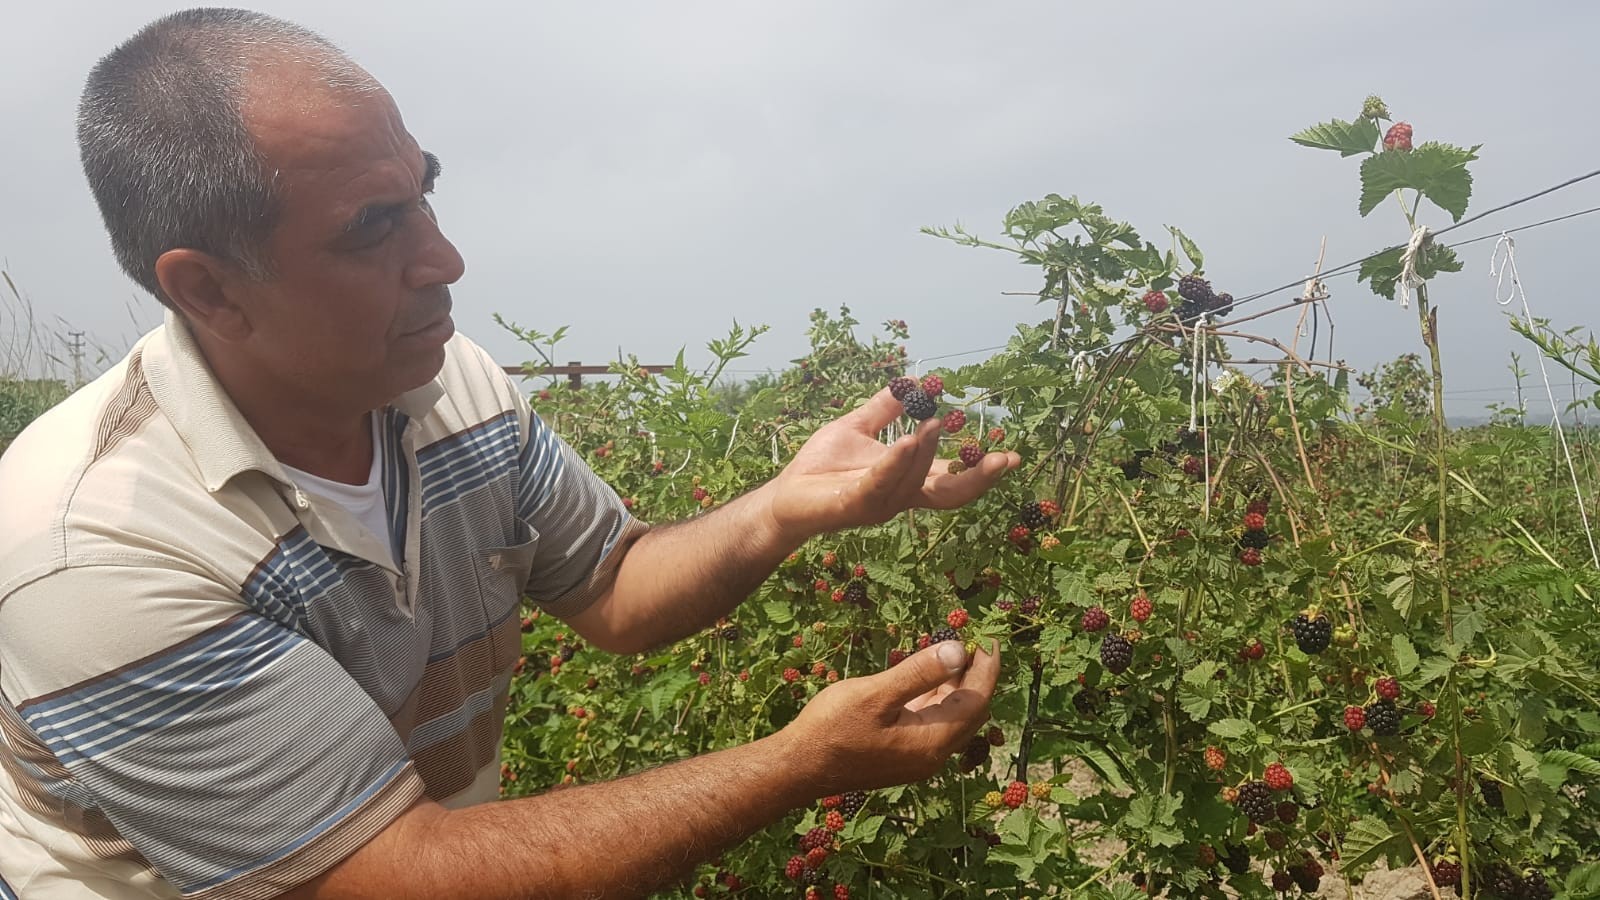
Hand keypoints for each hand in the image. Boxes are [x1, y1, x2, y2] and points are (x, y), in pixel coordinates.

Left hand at [765, 389, 1021, 539]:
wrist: (785, 494)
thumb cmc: (821, 466)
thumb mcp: (858, 428)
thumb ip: (884, 409)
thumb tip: (910, 380)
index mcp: (906, 480)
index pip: (952, 478)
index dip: (983, 471)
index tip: (1013, 457)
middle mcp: (900, 497)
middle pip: (948, 493)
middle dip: (978, 478)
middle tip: (1003, 460)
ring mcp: (879, 504)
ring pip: (915, 481)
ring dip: (927, 454)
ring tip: (934, 423)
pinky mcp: (854, 505)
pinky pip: (880, 484)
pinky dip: (896, 464)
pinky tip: (906, 442)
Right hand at [780, 640, 1000, 795]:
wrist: (799, 767)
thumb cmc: (833, 728)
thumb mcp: (876, 694)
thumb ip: (919, 673)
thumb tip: (959, 650)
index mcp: (931, 741)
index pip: (975, 701)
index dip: (986, 669)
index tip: (989, 638)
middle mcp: (931, 754)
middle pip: (969, 711)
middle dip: (976, 676)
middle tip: (975, 641)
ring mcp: (916, 756)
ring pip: (950, 717)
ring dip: (955, 685)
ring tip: (954, 650)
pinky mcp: (901, 754)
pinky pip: (930, 722)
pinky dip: (935, 696)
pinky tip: (927, 675)